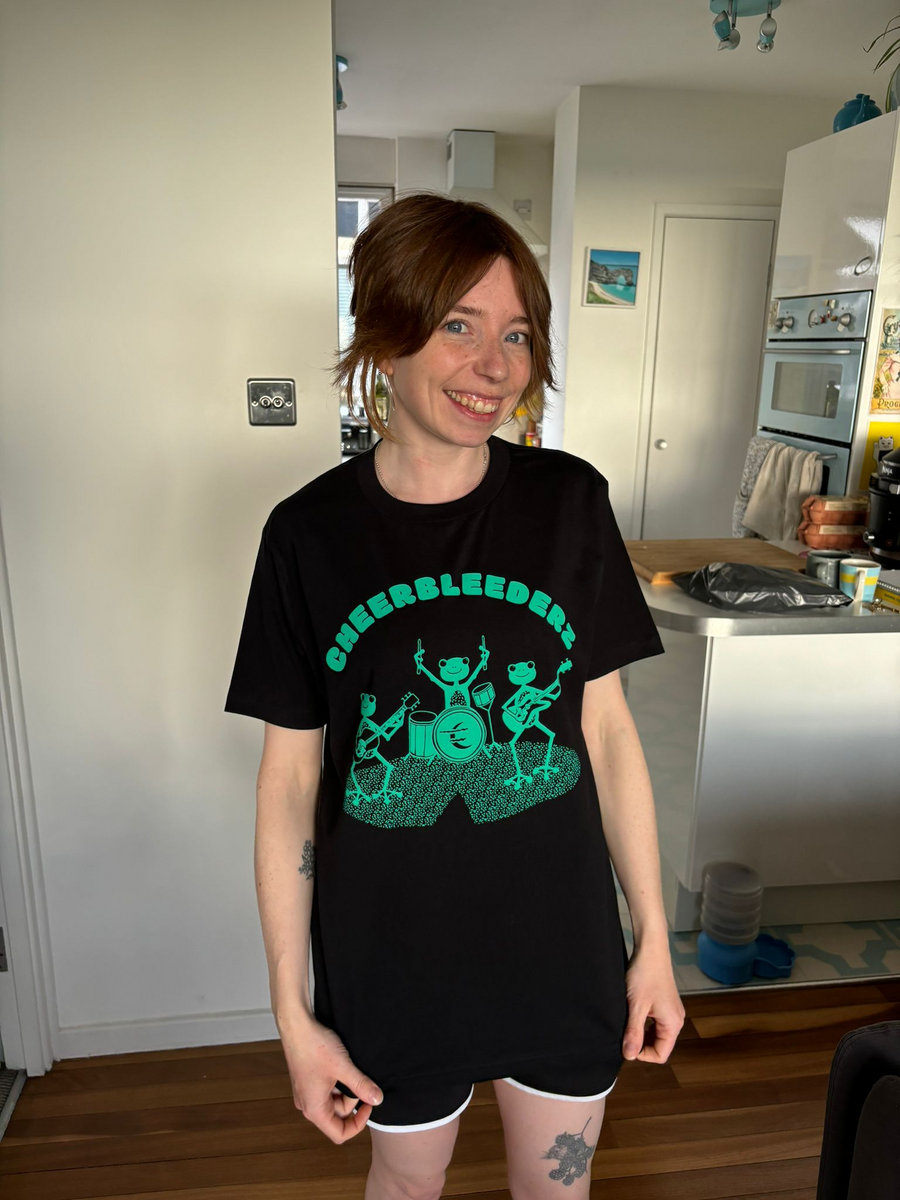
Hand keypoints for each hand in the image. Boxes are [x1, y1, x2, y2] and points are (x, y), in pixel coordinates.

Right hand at [278, 1013, 382, 1142]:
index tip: (369, 1105)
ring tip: (347, 1068)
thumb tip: (378, 1099)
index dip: (358, 1125)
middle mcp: (307, 1105)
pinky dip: (337, 1082)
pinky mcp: (307, 1082)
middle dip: (352, 1101)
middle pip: (337, 1117)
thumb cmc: (315, 1046)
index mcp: (314, 1109)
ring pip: (333, 1102)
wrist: (296, 1025)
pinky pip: (326, 1091)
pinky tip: (339, 1065)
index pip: (339, 1134)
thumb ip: (361, 1086)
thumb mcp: (343, 1067)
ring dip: (345, 1090)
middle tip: (358, 1079)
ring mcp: (306, 1093)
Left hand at [622, 943, 684, 1064]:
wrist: (650, 950)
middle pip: (660, 1045)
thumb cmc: (645, 974)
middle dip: (642, 1044)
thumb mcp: (636, 1007)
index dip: (642, 1054)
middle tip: (625, 1033)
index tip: (626, 1044)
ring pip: (657, 1034)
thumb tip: (629, 1055)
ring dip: (642, 1033)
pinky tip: (633, 1013)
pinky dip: (645, 1023)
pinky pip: (656, 1022)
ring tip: (628, 1021)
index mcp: (673, 1024)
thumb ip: (633, 1033)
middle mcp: (676, 1019)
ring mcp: (672, 1011)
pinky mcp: (665, 1004)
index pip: (660, 1054)